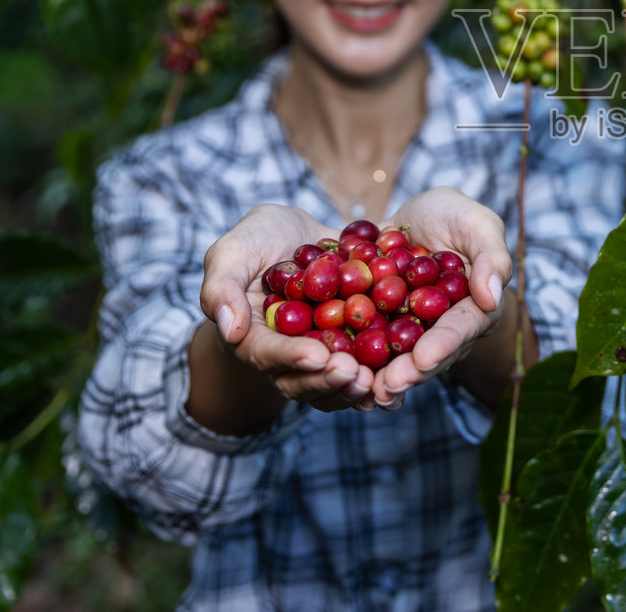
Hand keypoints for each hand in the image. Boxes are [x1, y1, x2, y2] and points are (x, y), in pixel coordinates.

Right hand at [197, 204, 376, 412]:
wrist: (300, 236)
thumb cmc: (258, 240)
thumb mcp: (233, 250)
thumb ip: (221, 285)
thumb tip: (227, 328)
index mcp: (251, 336)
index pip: (266, 353)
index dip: (290, 357)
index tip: (317, 356)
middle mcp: (285, 356)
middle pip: (302, 379)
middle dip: (328, 380)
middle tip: (353, 374)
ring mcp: (319, 355)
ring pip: (334, 383)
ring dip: (353, 387)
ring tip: (375, 381)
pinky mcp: (351, 348)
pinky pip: (364, 368)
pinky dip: (381, 374)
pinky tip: (404, 373)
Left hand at [363, 187, 514, 409]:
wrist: (415, 218)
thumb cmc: (456, 217)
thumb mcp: (478, 224)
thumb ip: (492, 257)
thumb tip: (491, 297)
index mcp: (472, 310)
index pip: (460, 329)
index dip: (443, 345)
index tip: (424, 358)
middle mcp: (440, 329)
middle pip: (425, 355)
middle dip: (406, 373)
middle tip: (386, 387)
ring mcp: (407, 330)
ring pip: (394, 358)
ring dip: (377, 376)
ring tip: (361, 390)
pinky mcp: (377, 325)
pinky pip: (362, 341)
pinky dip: (349, 355)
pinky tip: (331, 369)